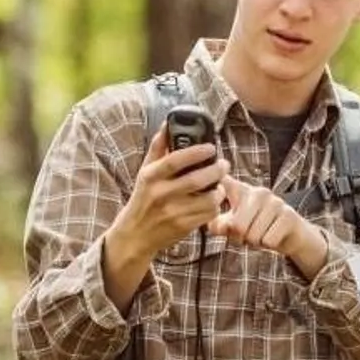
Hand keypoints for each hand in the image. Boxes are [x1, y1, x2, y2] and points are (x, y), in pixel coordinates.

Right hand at [109, 122, 229, 260]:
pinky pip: (207, 214)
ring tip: (220, 183)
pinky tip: (214, 199)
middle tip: (224, 164)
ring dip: (219, 189)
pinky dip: (215, 205)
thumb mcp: (145, 172)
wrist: (134, 235)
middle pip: (196, 180)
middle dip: (216, 170)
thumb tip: (167, 124)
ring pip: (206, 199)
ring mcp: (172, 212)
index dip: (196, 152)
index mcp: (150, 177)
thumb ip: (158, 148)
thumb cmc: (143, 198)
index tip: (211, 147)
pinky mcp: (182, 227)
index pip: (174, 160)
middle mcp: (160, 194)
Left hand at [208, 176, 327, 277]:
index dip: (216, 183)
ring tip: (261, 234)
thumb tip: (219, 225)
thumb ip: (220, 225)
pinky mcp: (288, 215)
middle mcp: (258, 192)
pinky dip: (268, 245)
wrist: (290, 235)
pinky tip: (273, 236)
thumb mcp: (234, 227)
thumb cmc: (257, 228)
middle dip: (240, 239)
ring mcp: (275, 201)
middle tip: (247, 235)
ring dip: (256, 242)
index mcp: (241, 191)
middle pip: (238, 226)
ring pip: (254, 235)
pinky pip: (269, 240)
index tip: (211, 165)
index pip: (224, 182)